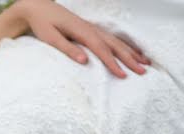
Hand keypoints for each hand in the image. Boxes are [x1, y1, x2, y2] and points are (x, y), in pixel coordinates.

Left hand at [13, 0, 150, 77]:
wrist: (38, 8)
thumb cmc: (42, 24)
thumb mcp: (50, 37)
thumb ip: (67, 48)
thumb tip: (83, 61)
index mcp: (82, 31)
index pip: (101, 49)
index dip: (112, 63)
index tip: (122, 75)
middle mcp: (91, 28)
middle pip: (114, 45)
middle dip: (129, 59)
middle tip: (142, 72)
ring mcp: (92, 28)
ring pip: (116, 41)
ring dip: (131, 52)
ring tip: (145, 63)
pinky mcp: (91, 30)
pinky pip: (112, 39)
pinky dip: (124, 46)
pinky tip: (133, 52)